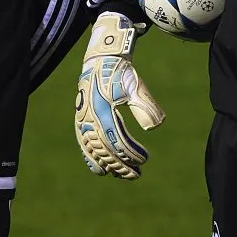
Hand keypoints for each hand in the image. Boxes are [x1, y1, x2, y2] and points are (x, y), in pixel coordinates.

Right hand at [75, 12, 164, 178]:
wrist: (100, 60)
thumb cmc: (120, 73)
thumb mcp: (134, 86)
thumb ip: (144, 105)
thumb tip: (155, 127)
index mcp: (103, 110)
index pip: (117, 140)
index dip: (130, 154)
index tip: (144, 161)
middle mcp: (90, 118)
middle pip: (105, 150)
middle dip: (120, 165)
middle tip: (136, 175)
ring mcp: (83, 120)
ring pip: (93, 150)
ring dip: (108, 165)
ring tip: (121, 175)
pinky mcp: (81, 121)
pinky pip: (84, 145)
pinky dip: (91, 159)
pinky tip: (100, 170)